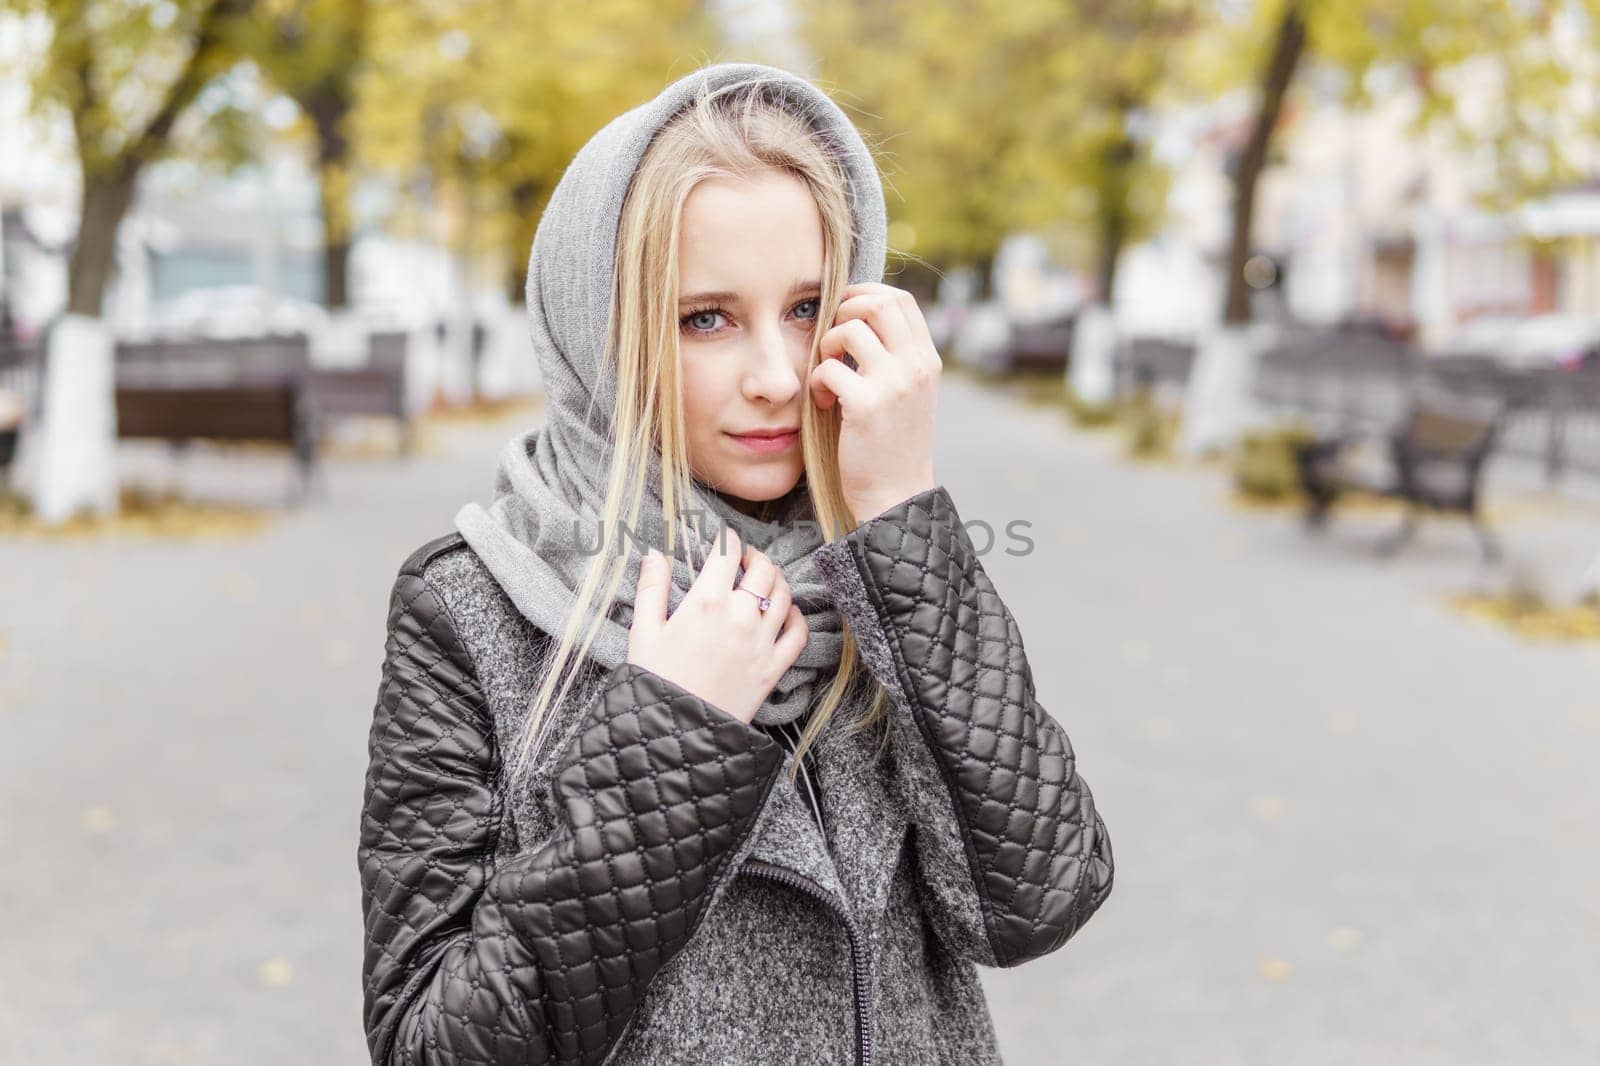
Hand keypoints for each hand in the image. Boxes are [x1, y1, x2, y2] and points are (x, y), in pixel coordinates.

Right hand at [626, 526, 807, 725]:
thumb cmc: (655, 681)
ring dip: (776, 581)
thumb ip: (651, 588)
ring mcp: (762, 642)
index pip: (727, 553)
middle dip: (755, 556)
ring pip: (784, 594)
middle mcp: (740, 616)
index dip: (727, 539)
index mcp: (706, 602)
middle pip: (762, 569)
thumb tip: (654, 554)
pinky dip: (796, 616)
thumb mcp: (644, 632)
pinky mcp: (774, 667)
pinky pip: (799, 632)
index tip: (725, 538)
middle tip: (745, 559)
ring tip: (764, 581)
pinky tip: (784, 613)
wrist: (676, 732)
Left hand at [808, 281, 939, 522]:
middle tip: (832, 340)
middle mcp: (917, 367)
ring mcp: (894, 385)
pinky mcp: (866, 406)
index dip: (866, 294)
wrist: (896, 494)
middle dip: (844, 310)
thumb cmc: (893, 444)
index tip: (844, 312)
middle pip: (878, 303)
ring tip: (827, 373)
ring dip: (826, 346)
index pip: (900, 300)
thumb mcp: (907, 394)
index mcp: (927, 361)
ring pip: (850, 329)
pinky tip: (824, 403)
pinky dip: (817, 382)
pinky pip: (829, 368)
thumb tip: (861, 316)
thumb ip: (895, 357)